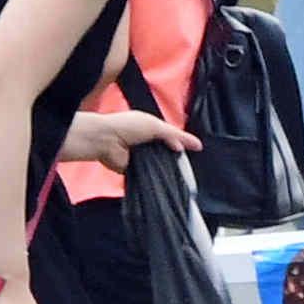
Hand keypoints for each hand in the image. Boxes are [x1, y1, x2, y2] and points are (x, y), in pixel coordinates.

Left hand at [61, 106, 191, 167]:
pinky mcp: (133, 169)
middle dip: (176, 154)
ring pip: (159, 162)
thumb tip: (195, 145)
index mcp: (150, 127)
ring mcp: (140, 155)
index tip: (196, 149)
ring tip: (181, 172)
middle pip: (166, 149)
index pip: (170, 135)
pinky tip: (166, 178)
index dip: (182, 141)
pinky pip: (149, 173)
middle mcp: (146, 141)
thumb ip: (175, 134)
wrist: (106, 141)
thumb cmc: (128, 126)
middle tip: (189, 162)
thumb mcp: (156, 125)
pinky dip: (155, 175)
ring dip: (166, 166)